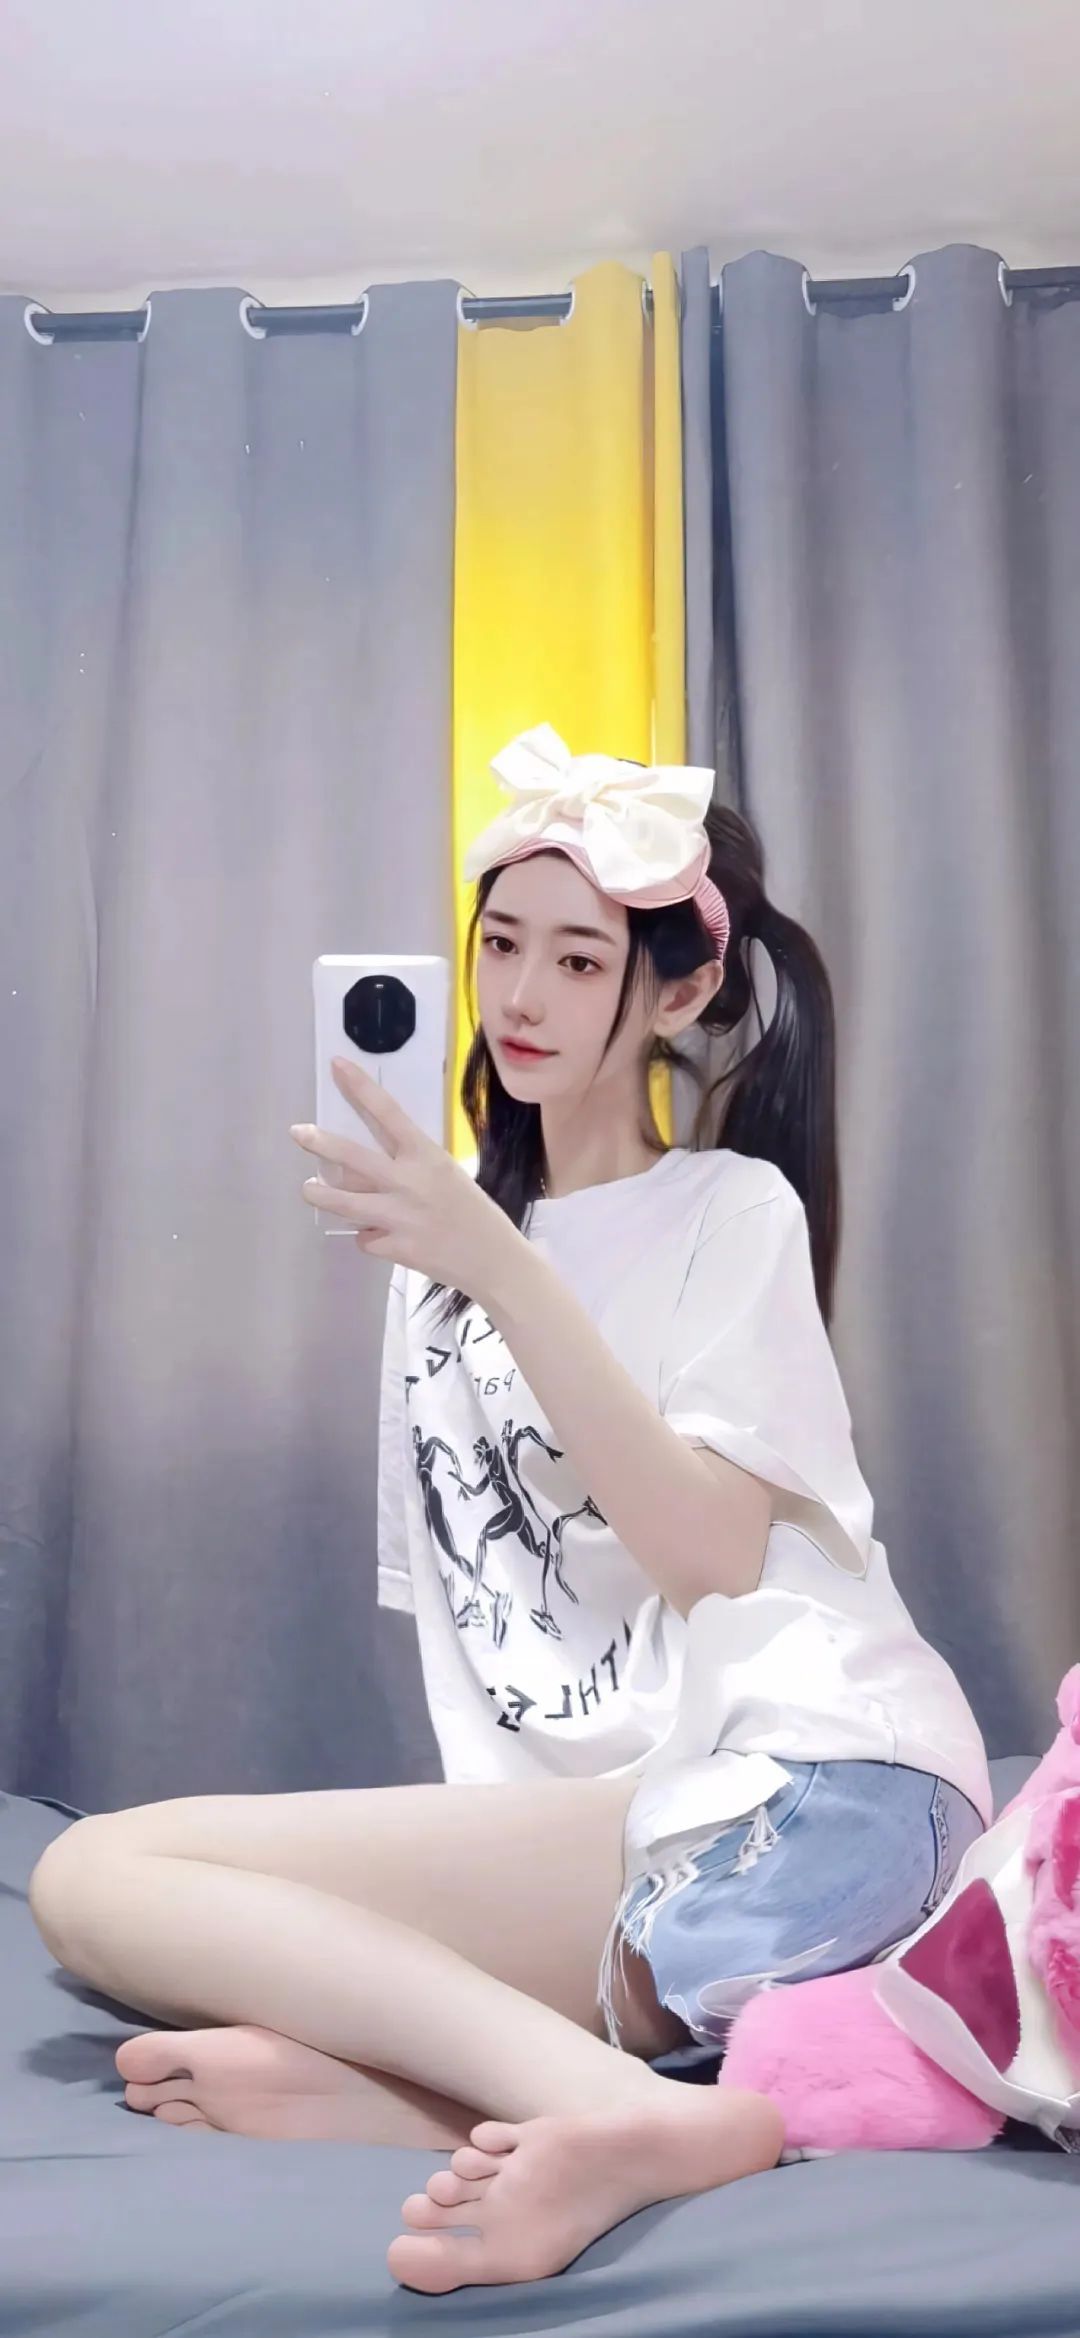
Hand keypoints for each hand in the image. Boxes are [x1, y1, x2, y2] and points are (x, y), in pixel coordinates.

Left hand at [290, 1059, 523, 1306]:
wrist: (493, 1259)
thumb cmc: (472, 1211)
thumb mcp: (446, 1175)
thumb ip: (407, 1168)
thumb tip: (360, 1169)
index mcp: (427, 1156)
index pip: (387, 1113)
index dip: (359, 1087)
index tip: (337, 1065)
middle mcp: (409, 1182)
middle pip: (353, 1157)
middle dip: (320, 1143)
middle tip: (298, 1132)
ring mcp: (399, 1216)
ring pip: (345, 1202)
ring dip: (321, 1195)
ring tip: (308, 1189)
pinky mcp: (394, 1248)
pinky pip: (365, 1237)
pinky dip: (369, 1236)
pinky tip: (383, 1237)